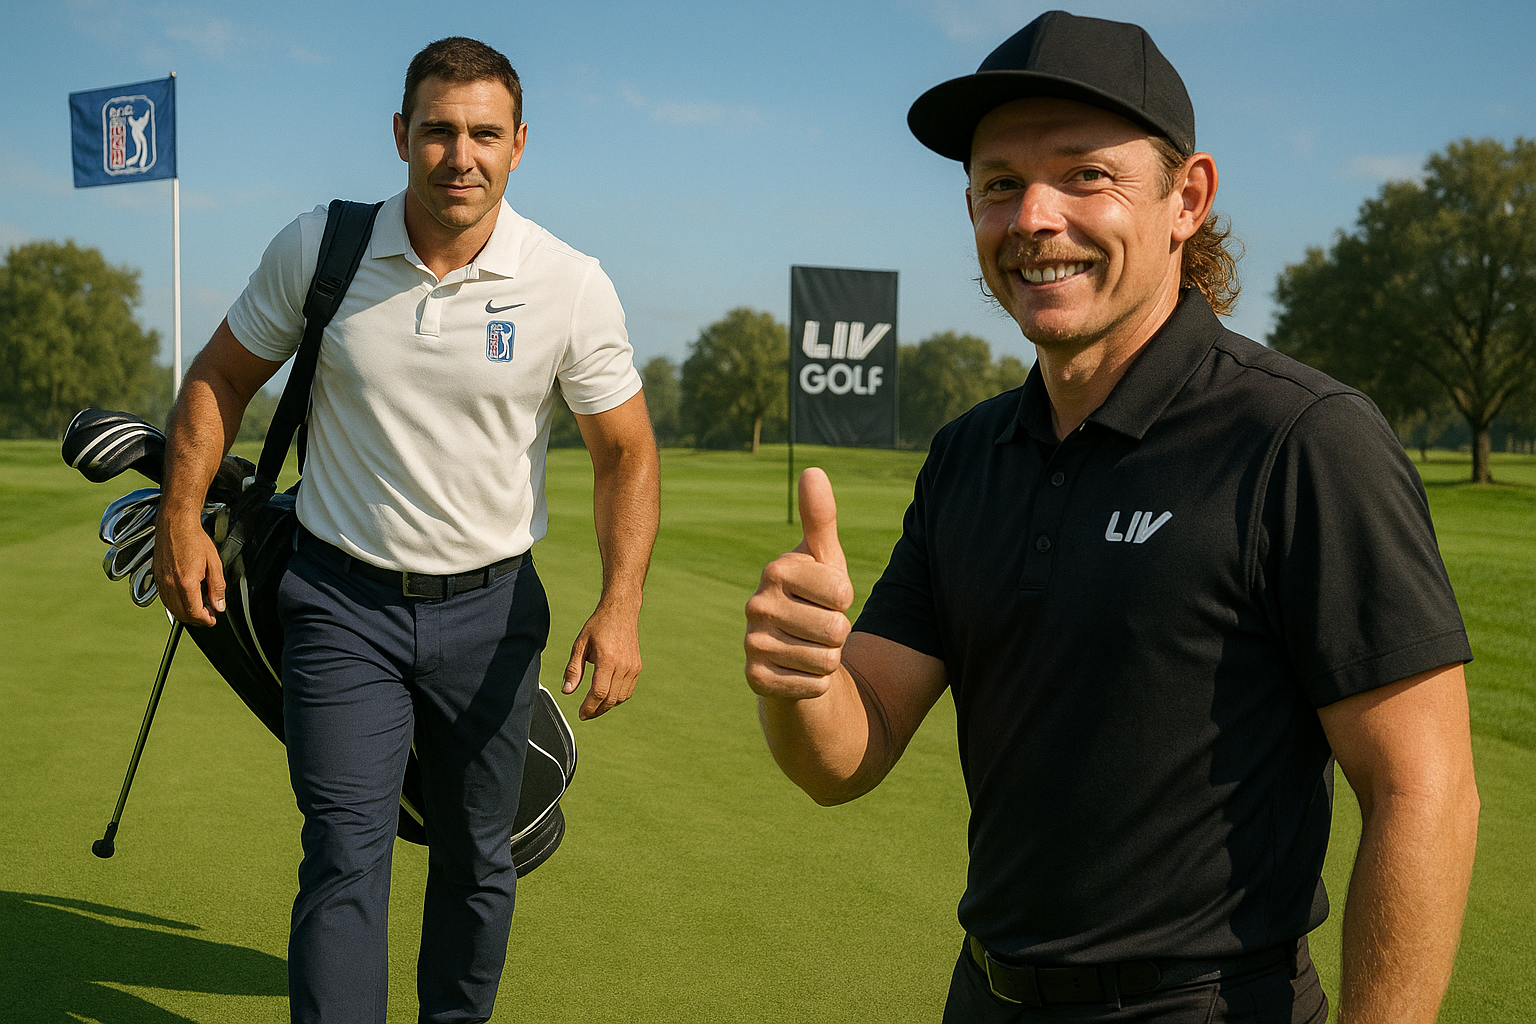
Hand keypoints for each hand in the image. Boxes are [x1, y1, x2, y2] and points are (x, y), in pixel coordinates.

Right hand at [152, 509, 224, 626]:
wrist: (175, 524)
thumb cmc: (195, 540)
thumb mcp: (214, 564)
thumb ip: (217, 588)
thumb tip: (219, 606)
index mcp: (186, 582)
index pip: (194, 613)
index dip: (205, 620)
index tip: (213, 619)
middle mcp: (170, 585)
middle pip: (181, 614)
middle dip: (196, 619)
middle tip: (209, 615)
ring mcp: (160, 581)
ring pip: (171, 609)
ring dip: (185, 613)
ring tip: (199, 606)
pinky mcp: (156, 577)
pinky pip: (164, 599)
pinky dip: (175, 604)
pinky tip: (186, 598)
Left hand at [564, 600, 641, 719]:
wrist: (621, 612)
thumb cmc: (598, 626)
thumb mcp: (580, 644)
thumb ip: (573, 669)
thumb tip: (567, 691)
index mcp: (607, 658)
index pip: (599, 692)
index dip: (589, 707)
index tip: (581, 714)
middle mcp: (623, 665)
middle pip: (610, 699)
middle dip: (596, 710)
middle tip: (585, 714)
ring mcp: (633, 667)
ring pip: (620, 698)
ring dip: (607, 706)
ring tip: (594, 707)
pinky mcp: (637, 668)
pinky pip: (628, 691)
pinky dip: (617, 698)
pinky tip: (606, 697)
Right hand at [744, 468, 854, 700]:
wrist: (796, 655)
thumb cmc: (817, 600)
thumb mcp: (826, 560)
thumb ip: (821, 519)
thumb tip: (813, 471)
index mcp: (775, 570)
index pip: (842, 593)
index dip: (846, 601)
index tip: (829, 600)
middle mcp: (756, 605)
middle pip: (836, 629)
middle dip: (839, 634)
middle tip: (820, 629)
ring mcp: (752, 643)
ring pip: (826, 660)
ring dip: (830, 660)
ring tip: (811, 648)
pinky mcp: (755, 679)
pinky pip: (812, 686)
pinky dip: (817, 683)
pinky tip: (801, 671)